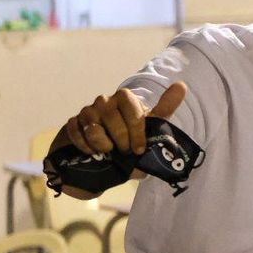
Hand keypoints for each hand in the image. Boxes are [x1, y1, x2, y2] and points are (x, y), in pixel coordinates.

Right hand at [63, 81, 186, 155]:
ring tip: (108, 152)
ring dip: (102, 144)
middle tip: (124, 152)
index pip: (127, 100)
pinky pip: (76, 133)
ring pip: (92, 124)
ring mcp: (86, 112)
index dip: (134, 126)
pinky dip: (85, 147)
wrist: (106, 166)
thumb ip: (164, 110)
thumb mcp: (151, 131)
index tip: (139, 148)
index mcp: (124, 101)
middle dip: (120, 138)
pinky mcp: (71, 124)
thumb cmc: (131, 147)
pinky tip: (91, 153)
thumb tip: (181, 86)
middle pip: (110, 113)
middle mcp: (104, 102)